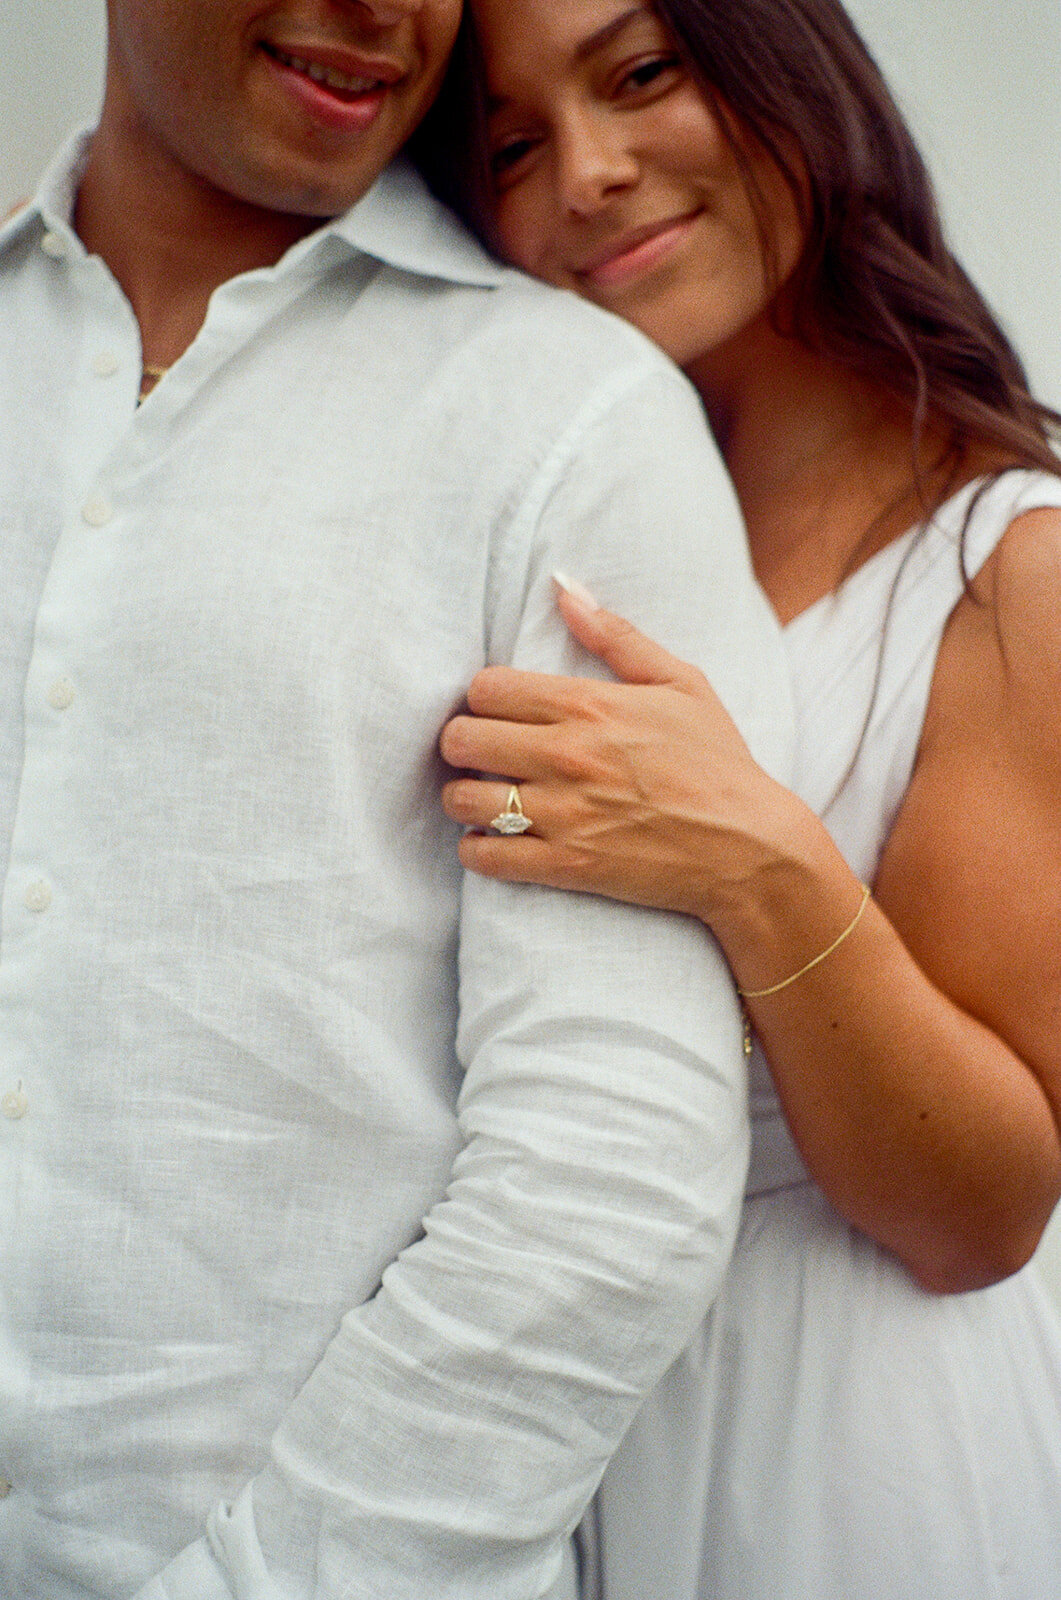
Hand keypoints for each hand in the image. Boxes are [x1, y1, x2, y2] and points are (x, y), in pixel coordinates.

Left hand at [440, 582, 783, 921]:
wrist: (750, 848)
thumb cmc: (717, 762)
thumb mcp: (681, 683)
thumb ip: (617, 636)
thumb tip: (564, 590)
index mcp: (589, 706)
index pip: (485, 688)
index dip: (483, 698)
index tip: (497, 712)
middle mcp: (568, 756)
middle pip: (461, 738)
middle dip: (463, 743)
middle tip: (481, 754)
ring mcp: (564, 814)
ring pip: (462, 799)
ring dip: (463, 798)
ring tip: (484, 798)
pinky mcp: (566, 864)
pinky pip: (486, 857)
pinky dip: (478, 850)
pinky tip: (494, 841)